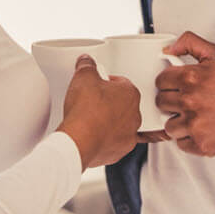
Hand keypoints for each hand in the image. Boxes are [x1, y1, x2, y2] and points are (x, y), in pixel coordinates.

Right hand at [57, 54, 140, 168]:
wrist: (80, 141)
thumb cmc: (86, 111)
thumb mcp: (83, 76)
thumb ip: (87, 65)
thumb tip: (86, 62)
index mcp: (130, 94)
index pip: (121, 82)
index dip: (106, 82)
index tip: (96, 83)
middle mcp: (134, 115)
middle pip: (122, 103)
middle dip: (109, 101)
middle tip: (92, 100)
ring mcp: (128, 135)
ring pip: (120, 124)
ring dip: (108, 121)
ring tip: (90, 118)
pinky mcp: (119, 151)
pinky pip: (114, 142)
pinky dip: (105, 139)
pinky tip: (92, 134)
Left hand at [156, 31, 214, 156]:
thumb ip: (190, 44)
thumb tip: (168, 49)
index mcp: (190, 78)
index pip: (160, 82)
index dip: (169, 83)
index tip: (176, 87)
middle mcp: (189, 101)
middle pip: (161, 103)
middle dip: (173, 102)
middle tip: (188, 102)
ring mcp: (194, 125)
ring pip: (169, 126)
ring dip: (180, 122)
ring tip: (196, 117)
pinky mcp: (201, 144)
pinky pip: (181, 144)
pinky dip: (190, 139)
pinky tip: (202, 130)